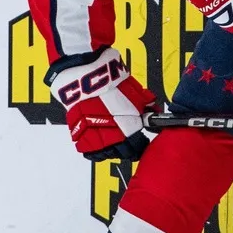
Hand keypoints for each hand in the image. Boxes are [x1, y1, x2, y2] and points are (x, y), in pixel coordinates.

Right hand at [49, 47, 155, 163]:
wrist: (85, 78)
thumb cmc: (112, 84)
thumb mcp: (136, 94)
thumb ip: (146, 107)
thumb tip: (153, 111)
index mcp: (129, 131)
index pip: (137, 149)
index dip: (140, 145)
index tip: (139, 141)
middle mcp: (112, 140)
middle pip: (122, 154)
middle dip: (126, 148)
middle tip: (126, 139)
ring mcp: (94, 140)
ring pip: (105, 154)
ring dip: (109, 149)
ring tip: (110, 138)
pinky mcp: (79, 136)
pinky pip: (88, 151)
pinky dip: (93, 148)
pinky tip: (96, 140)